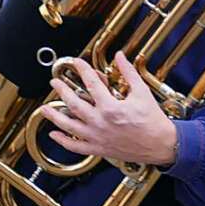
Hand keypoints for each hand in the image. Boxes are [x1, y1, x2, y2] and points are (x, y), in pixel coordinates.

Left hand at [39, 52, 177, 166]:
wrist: (161, 144)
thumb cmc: (153, 120)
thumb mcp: (142, 92)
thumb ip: (129, 73)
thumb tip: (120, 56)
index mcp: (111, 107)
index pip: (91, 84)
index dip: (82, 70)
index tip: (76, 62)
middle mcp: (101, 122)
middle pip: (74, 104)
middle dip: (62, 91)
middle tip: (54, 82)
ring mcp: (98, 137)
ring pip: (70, 126)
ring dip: (54, 116)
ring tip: (43, 108)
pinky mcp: (99, 149)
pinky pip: (76, 147)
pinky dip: (63, 142)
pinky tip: (54, 134)